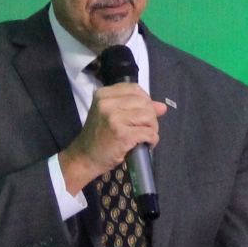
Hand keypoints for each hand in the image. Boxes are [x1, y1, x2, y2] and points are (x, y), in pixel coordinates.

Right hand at [58, 81, 164, 195]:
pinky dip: (153, 139)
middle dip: (151, 116)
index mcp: (103, 94)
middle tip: (146, 128)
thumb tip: (162, 107)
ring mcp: (114, 118)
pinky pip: (148, 133)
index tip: (144, 112)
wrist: (84, 158)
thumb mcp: (112, 116)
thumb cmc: (99, 136)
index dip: (145, 100)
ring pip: (148, 116)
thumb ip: (135, 108)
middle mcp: (107, 103)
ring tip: (147, 137)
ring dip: (153, 128)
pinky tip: (147, 144)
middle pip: (143, 102)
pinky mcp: (122, 135)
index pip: (134, 88)